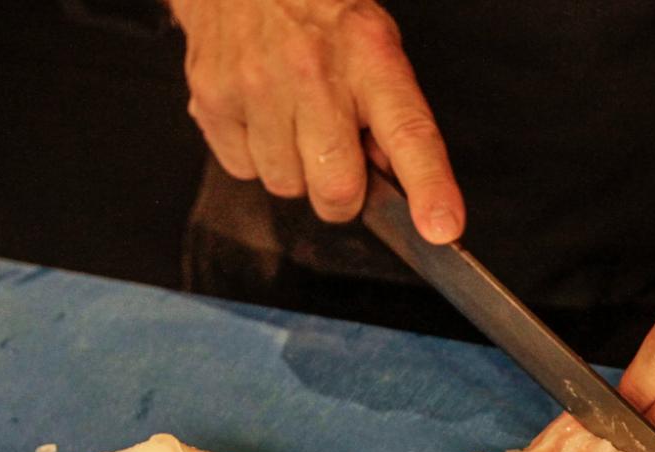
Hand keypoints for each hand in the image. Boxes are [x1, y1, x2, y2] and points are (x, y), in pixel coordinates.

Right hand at [170, 0, 462, 242]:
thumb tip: (396, 182)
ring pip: (286, 186)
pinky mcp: (212, 100)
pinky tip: (260, 114)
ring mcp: (257, 87)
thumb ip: (389, 115)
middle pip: (337, 190)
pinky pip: (242, 170)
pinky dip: (254, 155)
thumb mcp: (374, 46)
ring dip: (295, 171)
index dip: (429, 188)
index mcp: (370, 59)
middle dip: (342, 194)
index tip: (441, 228)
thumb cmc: (317, 12)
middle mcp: (313, 73)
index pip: (409, 133)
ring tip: (292, 119)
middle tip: (337, 156)